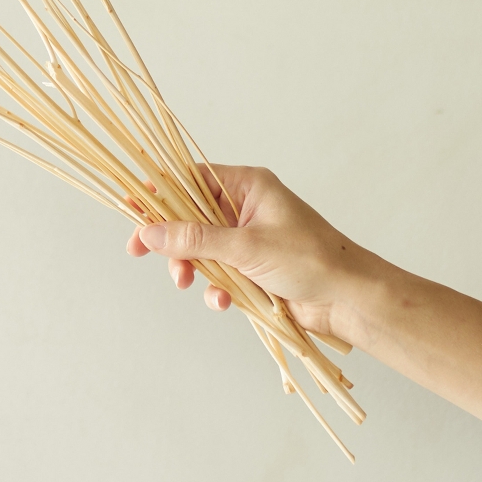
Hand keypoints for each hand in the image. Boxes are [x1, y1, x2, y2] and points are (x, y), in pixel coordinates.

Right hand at [126, 165, 366, 341]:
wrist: (349, 299)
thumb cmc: (309, 259)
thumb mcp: (245, 247)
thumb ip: (195, 239)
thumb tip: (149, 232)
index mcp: (247, 186)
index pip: (191, 179)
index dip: (159, 193)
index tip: (132, 209)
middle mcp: (245, 207)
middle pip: (189, 216)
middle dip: (172, 240)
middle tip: (141, 253)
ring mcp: (248, 239)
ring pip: (201, 248)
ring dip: (192, 267)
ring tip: (189, 284)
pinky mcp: (252, 268)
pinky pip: (219, 273)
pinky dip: (215, 287)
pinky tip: (223, 302)